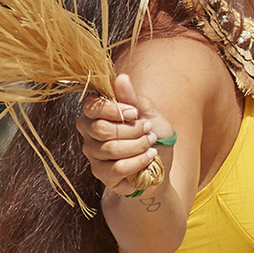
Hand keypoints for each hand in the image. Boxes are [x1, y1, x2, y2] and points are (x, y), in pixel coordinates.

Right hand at [83, 75, 170, 201]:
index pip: (91, 106)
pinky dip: (139, 161)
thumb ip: (132, 97)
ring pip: (111, 149)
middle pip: (101, 129)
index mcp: (97, 113)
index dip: (114, 109)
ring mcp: (94, 155)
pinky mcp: (102, 174)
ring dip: (138, 145)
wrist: (163, 162)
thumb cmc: (153, 133)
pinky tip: (150, 158)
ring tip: (151, 143)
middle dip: (131, 129)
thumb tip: (121, 78)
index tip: (135, 112)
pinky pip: (117, 168)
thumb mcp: (148, 112)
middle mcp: (90, 133)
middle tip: (147, 129)